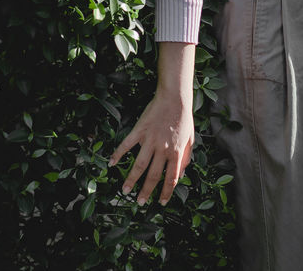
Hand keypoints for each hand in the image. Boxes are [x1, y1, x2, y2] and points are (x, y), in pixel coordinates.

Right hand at [107, 90, 193, 205]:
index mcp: (176, 152)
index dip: (166, 192)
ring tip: (124, 191)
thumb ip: (186, 157)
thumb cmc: (183, 118)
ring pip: (139, 165)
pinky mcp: (139, 130)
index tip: (161, 203)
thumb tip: (181, 173)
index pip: (171, 178)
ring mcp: (150, 140)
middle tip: (140, 202)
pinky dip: (118, 154)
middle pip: (153, 175)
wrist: (175, 98)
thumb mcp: (190, 139)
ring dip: (131, 179)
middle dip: (146, 191)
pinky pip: (127, 145)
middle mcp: (163, 149)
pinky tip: (112, 163)